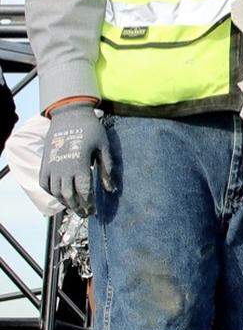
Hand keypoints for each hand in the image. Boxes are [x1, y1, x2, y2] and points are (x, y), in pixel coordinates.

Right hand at [38, 101, 114, 215]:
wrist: (69, 115)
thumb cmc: (90, 130)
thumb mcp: (103, 147)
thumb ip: (106, 169)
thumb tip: (111, 189)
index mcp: (80, 164)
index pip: (84, 192)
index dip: (89, 203)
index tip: (94, 210)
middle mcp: (63, 168)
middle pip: (69, 196)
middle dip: (78, 207)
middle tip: (85, 213)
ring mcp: (52, 167)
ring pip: (56, 192)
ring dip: (65, 202)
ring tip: (75, 207)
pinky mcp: (45, 164)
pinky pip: (45, 184)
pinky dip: (52, 193)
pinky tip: (61, 195)